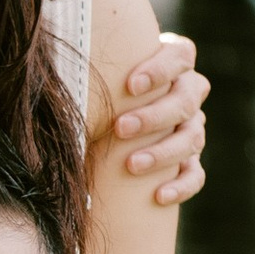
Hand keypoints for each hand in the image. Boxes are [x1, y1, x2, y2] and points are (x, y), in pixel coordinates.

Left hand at [109, 29, 207, 205]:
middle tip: (120, 128)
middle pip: (186, 101)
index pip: (181, 58)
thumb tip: (59, 83)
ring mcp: (192, 128)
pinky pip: (195, 175)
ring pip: (192, 138)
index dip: (161, 71)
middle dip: (153, 116)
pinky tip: (159, 196)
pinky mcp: (190, 161)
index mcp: (174, 64)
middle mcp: (189, 94)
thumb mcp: (101, 80)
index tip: (130, 86)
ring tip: (131, 165)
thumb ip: (95, 76)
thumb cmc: (101, 92)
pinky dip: (181, 186)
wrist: (105, 128)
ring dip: (163, 153)